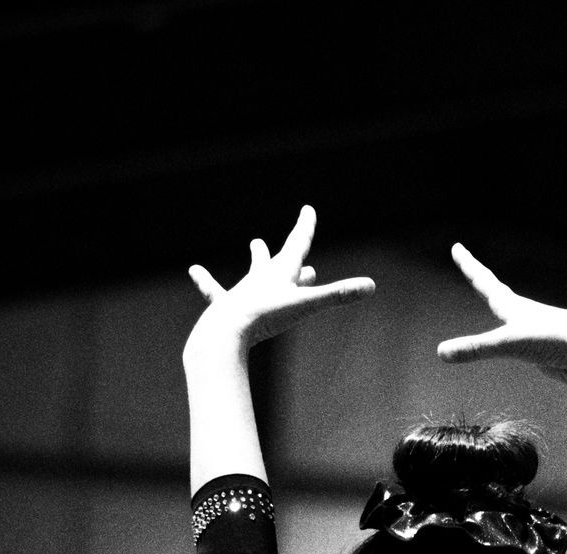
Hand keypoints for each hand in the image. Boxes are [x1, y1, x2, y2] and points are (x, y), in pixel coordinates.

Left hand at [187, 206, 372, 354]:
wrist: (228, 330)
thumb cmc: (266, 316)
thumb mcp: (306, 305)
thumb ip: (338, 295)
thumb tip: (372, 286)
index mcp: (282, 272)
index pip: (297, 244)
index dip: (304, 226)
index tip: (307, 210)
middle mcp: (262, 278)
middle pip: (276, 260)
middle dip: (286, 251)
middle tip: (293, 237)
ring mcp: (243, 292)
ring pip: (252, 274)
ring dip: (257, 261)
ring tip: (255, 246)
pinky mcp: (225, 307)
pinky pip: (214, 291)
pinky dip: (204, 281)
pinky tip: (194, 270)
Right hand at [438, 243, 566, 385]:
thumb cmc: (552, 341)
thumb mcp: (508, 345)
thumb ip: (474, 349)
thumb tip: (440, 353)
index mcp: (514, 306)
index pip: (484, 282)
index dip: (469, 265)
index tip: (457, 248)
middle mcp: (525, 314)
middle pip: (498, 292)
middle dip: (482, 281)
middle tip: (472, 268)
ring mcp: (537, 331)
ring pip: (515, 314)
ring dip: (504, 304)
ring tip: (499, 300)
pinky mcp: (548, 350)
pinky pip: (527, 338)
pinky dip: (519, 333)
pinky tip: (526, 340)